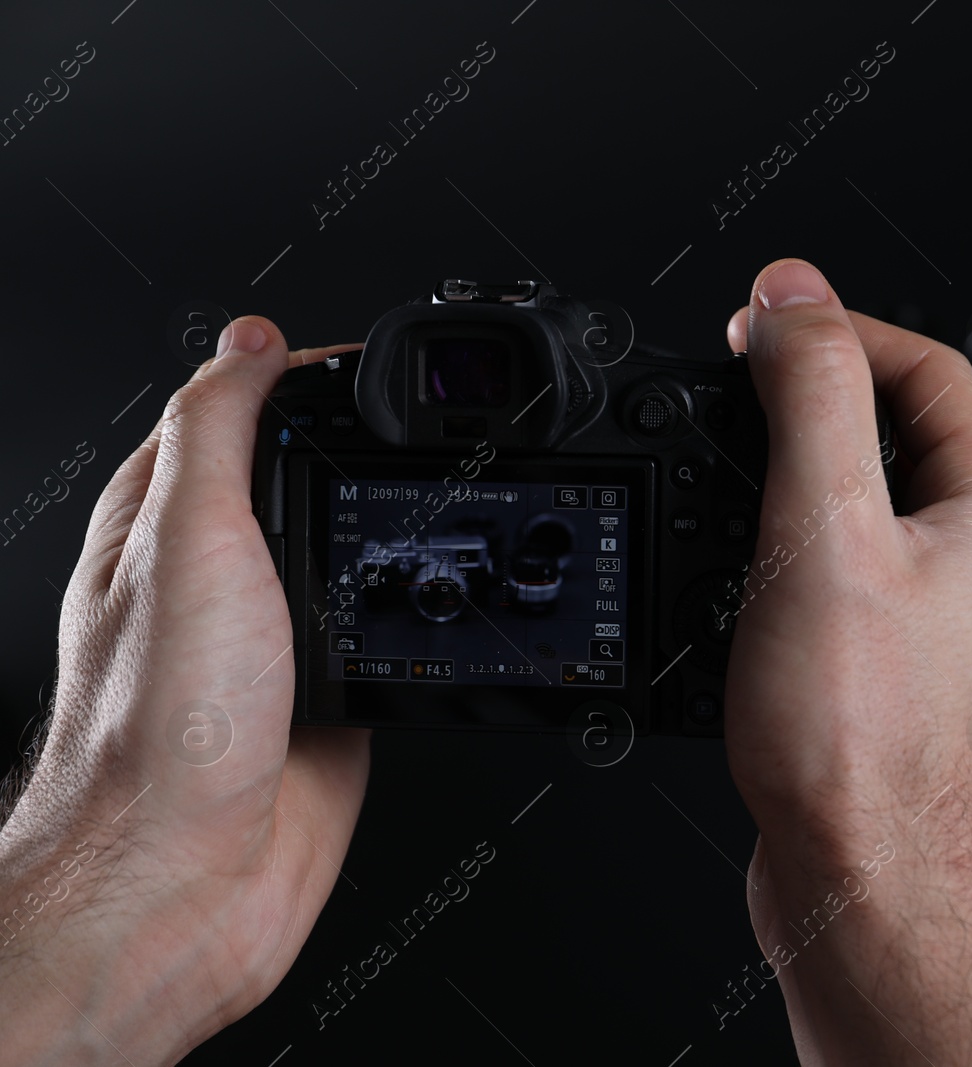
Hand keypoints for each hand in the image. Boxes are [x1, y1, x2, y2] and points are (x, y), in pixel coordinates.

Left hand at [0, 318, 370, 1064]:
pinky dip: (420, 609)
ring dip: (398, 531)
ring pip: (355, 554)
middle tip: (428, 428)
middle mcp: (221, 574)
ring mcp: (279, 637)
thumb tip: (251, 341)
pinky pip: (388, 629)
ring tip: (443, 500)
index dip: (303, 377)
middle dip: (365, 450)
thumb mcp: (188, 537)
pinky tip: (439, 601)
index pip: (237, 414)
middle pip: (306, 478)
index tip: (374, 365)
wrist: (188, 880)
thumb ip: (220, 430)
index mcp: (166, 519)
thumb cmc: (157, 729)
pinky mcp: (332, 690)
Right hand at [721, 260, 971, 1064]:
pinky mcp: (902, 673)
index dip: (837, 327)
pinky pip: (854, 578)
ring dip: (800, 477)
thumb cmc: (862, 746)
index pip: (929, 368)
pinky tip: (745, 576)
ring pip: (875, 510)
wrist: (866, 891)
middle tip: (735, 390)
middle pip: (903, 433)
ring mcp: (950, 623)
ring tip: (730, 473)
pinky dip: (797, 554)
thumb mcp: (824, 533)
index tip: (760, 325)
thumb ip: (813, 396)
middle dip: (815, 398)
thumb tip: (791, 297)